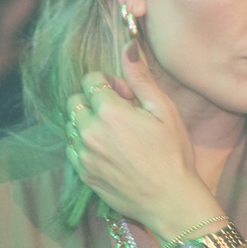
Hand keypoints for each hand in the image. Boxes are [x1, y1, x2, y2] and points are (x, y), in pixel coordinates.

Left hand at [64, 43, 219, 239]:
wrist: (170, 200)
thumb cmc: (174, 154)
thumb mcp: (165, 111)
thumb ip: (141, 79)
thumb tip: (128, 47)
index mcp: (110, 112)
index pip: (90, 81)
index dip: (108, 83)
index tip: (125, 95)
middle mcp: (90, 132)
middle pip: (75, 101)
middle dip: (93, 100)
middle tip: (119, 114)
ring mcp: (83, 155)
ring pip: (72, 125)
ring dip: (88, 123)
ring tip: (115, 135)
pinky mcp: (83, 174)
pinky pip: (73, 149)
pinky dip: (85, 145)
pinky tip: (109, 151)